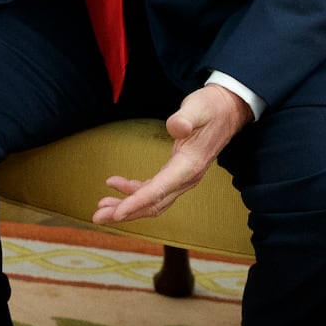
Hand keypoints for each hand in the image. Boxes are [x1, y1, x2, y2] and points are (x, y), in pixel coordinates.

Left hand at [91, 85, 253, 224]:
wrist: (228, 111)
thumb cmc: (211, 108)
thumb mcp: (198, 108)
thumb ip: (185, 118)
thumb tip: (176, 126)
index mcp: (189, 166)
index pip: (158, 191)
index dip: (136, 203)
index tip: (117, 214)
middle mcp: (186, 178)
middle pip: (153, 204)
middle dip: (126, 212)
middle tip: (98, 217)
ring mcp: (182, 178)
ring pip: (152, 201)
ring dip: (127, 206)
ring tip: (102, 207)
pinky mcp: (177, 173)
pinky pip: (154, 190)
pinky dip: (134, 191)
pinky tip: (116, 186)